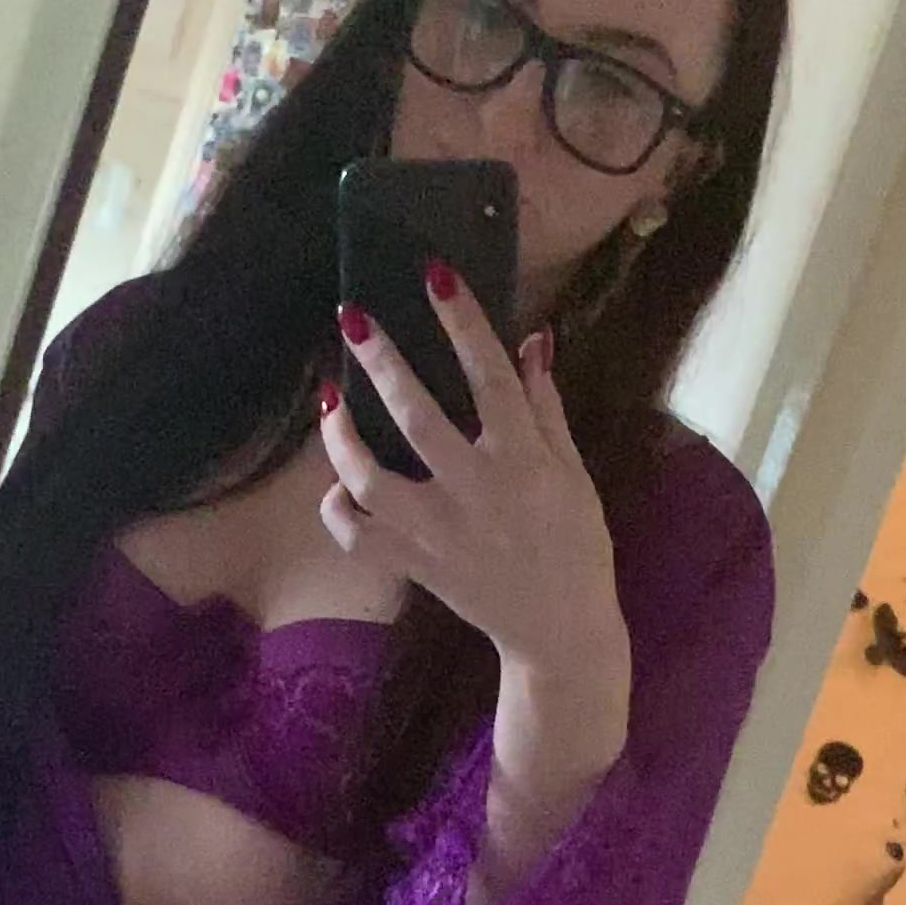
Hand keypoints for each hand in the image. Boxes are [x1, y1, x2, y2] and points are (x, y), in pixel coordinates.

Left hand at [321, 275, 627, 728]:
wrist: (560, 630)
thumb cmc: (574, 542)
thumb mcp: (573, 470)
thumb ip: (546, 405)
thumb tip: (533, 339)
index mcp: (522, 460)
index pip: (489, 375)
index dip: (462, 322)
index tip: (435, 275)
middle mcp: (475, 490)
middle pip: (415, 416)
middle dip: (380, 362)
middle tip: (353, 320)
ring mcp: (438, 531)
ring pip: (370, 477)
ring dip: (341, 436)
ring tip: (330, 403)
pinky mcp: (414, 565)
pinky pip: (358, 536)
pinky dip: (339, 510)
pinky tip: (337, 486)